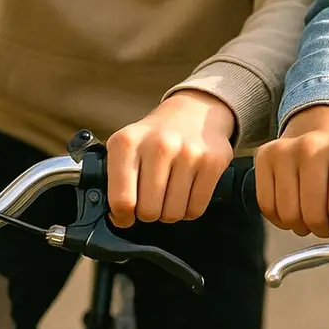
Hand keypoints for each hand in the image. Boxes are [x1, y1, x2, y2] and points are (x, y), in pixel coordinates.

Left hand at [106, 90, 235, 227]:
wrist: (193, 110)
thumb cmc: (154, 137)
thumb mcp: (125, 146)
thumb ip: (115, 180)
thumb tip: (118, 218)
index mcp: (127, 142)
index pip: (122, 200)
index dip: (122, 217)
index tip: (126, 216)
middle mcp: (158, 145)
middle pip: (149, 211)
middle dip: (148, 213)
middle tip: (151, 200)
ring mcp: (189, 153)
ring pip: (173, 213)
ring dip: (170, 213)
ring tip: (169, 196)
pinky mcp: (213, 162)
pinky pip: (196, 209)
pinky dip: (189, 210)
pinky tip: (186, 195)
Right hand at [255, 105, 328, 245]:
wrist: (318, 133)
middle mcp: (313, 146)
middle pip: (313, 215)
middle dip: (323, 229)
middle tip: (327, 221)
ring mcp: (286, 150)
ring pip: (289, 215)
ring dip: (301, 226)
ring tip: (310, 215)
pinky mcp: (265, 156)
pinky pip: (267, 207)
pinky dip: (280, 219)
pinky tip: (293, 209)